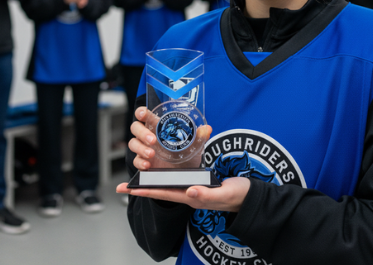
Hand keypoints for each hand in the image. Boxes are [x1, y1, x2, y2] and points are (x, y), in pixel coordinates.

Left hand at [117, 175, 250, 212]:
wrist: (252, 197)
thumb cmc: (239, 195)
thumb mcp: (225, 192)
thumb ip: (207, 194)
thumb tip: (188, 192)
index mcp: (193, 197)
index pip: (164, 194)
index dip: (145, 191)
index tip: (129, 189)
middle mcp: (190, 195)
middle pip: (160, 192)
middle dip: (140, 190)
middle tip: (121, 187)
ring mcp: (194, 191)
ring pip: (167, 187)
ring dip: (150, 184)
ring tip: (134, 182)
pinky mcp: (200, 185)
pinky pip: (177, 183)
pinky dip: (164, 179)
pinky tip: (159, 176)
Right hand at [127, 107, 210, 171]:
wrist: (184, 174)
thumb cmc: (186, 155)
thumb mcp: (194, 147)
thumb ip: (199, 137)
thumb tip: (207, 129)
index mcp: (158, 127)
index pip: (145, 116)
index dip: (141, 113)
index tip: (142, 114)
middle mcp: (148, 136)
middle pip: (135, 128)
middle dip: (141, 133)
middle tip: (153, 140)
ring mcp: (144, 149)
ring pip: (133, 144)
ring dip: (140, 148)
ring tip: (151, 154)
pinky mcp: (143, 163)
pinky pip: (136, 161)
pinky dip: (140, 162)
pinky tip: (147, 165)